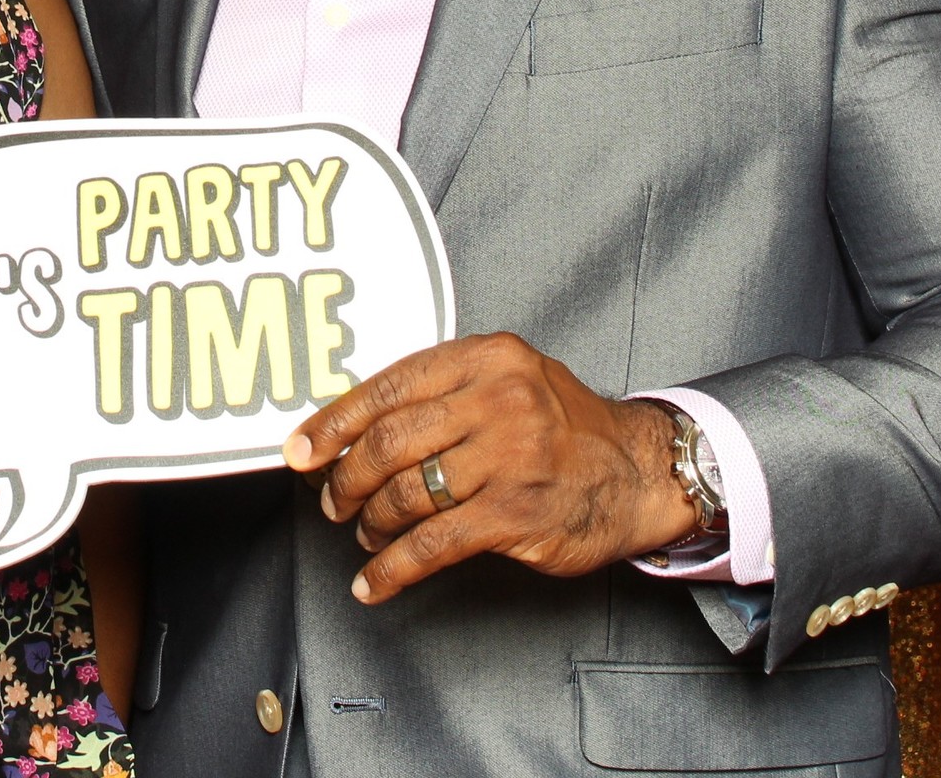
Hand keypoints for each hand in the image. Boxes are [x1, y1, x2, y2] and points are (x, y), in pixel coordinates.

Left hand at [282, 332, 695, 603]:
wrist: (639, 472)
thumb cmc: (563, 427)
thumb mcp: (510, 379)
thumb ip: (444, 391)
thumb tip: (355, 425)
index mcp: (487, 358)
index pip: (389, 386)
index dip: (334, 422)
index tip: (301, 451)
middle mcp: (499, 400)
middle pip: (389, 441)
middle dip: (347, 478)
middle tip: (333, 500)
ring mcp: (510, 458)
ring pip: (406, 493)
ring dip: (371, 523)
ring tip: (365, 534)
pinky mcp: (517, 514)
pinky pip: (432, 545)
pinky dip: (392, 569)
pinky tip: (374, 583)